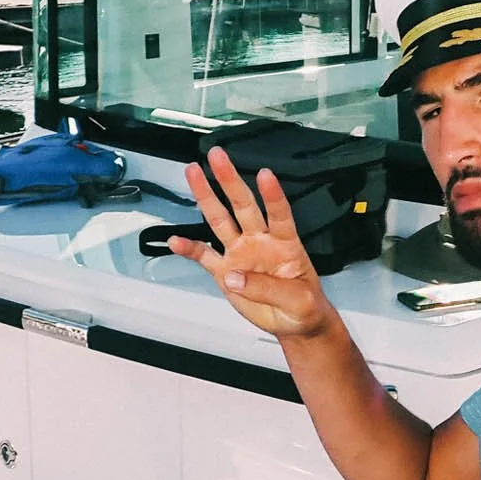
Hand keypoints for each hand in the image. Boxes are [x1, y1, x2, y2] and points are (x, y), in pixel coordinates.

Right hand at [169, 148, 330, 338]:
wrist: (295, 322)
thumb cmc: (304, 306)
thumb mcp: (298, 300)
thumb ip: (269, 287)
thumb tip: (235, 276)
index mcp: (285, 244)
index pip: (279, 214)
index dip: (273, 195)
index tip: (265, 175)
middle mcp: (260, 242)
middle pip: (243, 205)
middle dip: (229, 179)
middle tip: (217, 157)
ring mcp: (241, 254)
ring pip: (220, 220)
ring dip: (206, 197)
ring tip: (193, 175)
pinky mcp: (226, 272)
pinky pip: (203, 256)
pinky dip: (188, 248)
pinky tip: (175, 240)